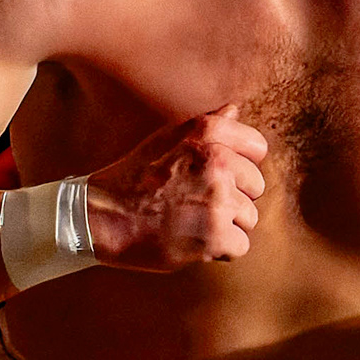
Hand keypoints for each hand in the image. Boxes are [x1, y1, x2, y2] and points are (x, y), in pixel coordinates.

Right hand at [85, 107, 266, 268]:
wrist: (102, 217)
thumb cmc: (136, 178)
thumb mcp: (166, 138)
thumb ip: (207, 125)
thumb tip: (236, 109)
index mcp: (207, 133)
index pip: (257, 148)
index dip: (239, 166)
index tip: (214, 177)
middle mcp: (216, 161)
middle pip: (256, 186)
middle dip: (233, 198)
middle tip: (196, 202)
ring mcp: (217, 199)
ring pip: (249, 218)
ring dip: (226, 226)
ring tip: (192, 222)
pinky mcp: (214, 235)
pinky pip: (240, 246)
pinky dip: (220, 250)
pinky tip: (194, 241)